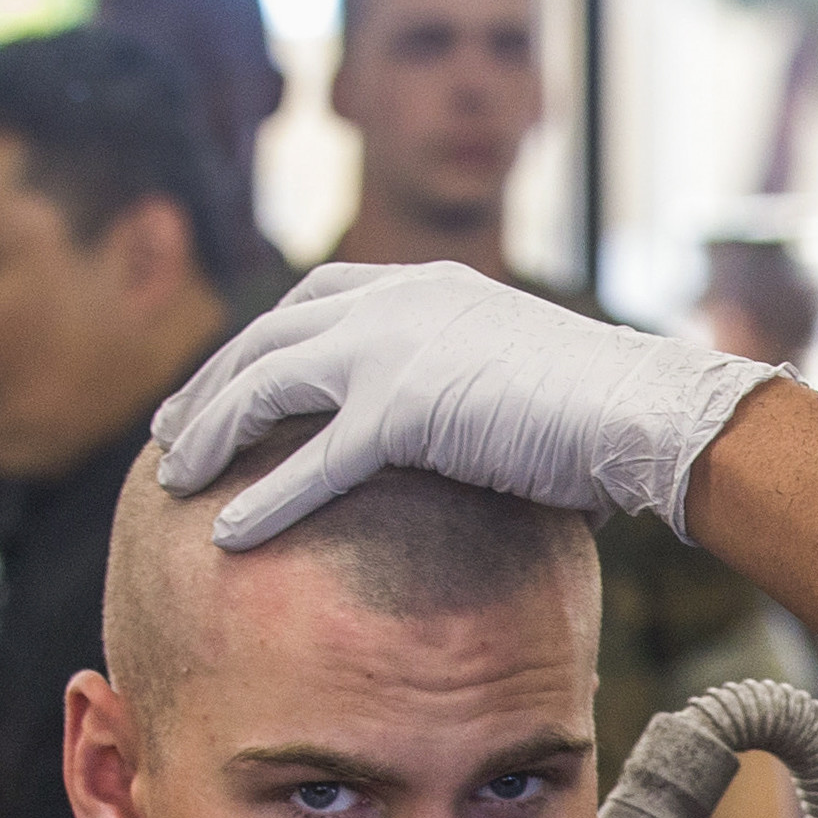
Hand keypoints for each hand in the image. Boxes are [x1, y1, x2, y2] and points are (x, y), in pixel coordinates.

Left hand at [151, 262, 778, 546]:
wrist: (646, 410)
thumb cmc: (609, 410)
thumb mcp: (521, 374)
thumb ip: (471, 385)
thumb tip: (466, 436)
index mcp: (426, 285)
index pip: (314, 299)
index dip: (261, 341)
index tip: (227, 381)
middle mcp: (398, 301)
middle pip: (270, 336)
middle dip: (212, 383)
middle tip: (172, 432)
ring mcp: (395, 349)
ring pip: (268, 386)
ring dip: (212, 432)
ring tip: (174, 476)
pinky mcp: (403, 409)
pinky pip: (311, 460)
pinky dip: (263, 497)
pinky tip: (225, 532)